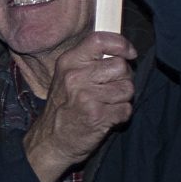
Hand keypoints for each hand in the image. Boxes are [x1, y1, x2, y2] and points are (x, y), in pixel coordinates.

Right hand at [25, 35, 135, 181]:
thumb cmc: (63, 107)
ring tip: (106, 104)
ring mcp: (86, 96)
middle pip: (120, 66)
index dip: (121, 44)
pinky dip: (120, 115)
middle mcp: (76, 76)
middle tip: (111, 89)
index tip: (129, 53)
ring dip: (123, 99)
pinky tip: (106, 117)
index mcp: (68, 62)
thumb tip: (122, 51)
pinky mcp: (97, 116)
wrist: (51, 141)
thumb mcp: (67, 76)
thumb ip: (89, 61)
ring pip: (127, 88)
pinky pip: (126, 109)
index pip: (100, 40)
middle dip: (123, 78)